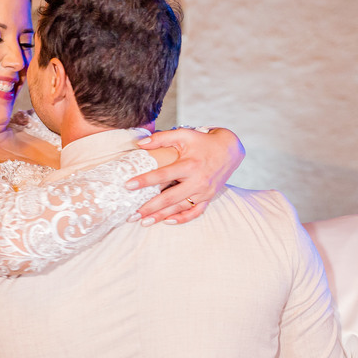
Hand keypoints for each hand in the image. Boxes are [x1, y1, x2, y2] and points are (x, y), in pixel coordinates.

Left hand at [126, 127, 244, 224]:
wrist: (230, 149)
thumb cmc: (203, 141)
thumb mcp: (184, 135)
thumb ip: (161, 138)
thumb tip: (139, 144)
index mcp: (190, 165)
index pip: (163, 175)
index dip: (144, 180)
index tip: (127, 186)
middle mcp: (197, 181)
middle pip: (169, 198)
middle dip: (149, 208)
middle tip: (131, 215)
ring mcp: (204, 192)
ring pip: (180, 208)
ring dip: (161, 216)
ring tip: (144, 222)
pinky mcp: (208, 198)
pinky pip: (195, 213)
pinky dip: (181, 219)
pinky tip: (166, 221)